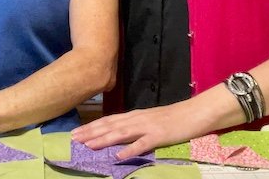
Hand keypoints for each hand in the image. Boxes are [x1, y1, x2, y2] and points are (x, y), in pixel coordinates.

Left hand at [71, 102, 206, 159]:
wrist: (195, 112)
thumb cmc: (174, 117)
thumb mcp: (150, 120)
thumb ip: (135, 126)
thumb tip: (118, 134)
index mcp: (135, 115)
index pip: (108, 120)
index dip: (91, 126)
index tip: (76, 132)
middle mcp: (137, 119)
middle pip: (110, 126)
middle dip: (91, 132)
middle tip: (73, 139)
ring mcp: (148, 127)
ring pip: (121, 133)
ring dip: (103, 139)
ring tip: (88, 145)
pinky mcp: (159, 136)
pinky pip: (142, 144)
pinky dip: (129, 150)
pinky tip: (118, 156)